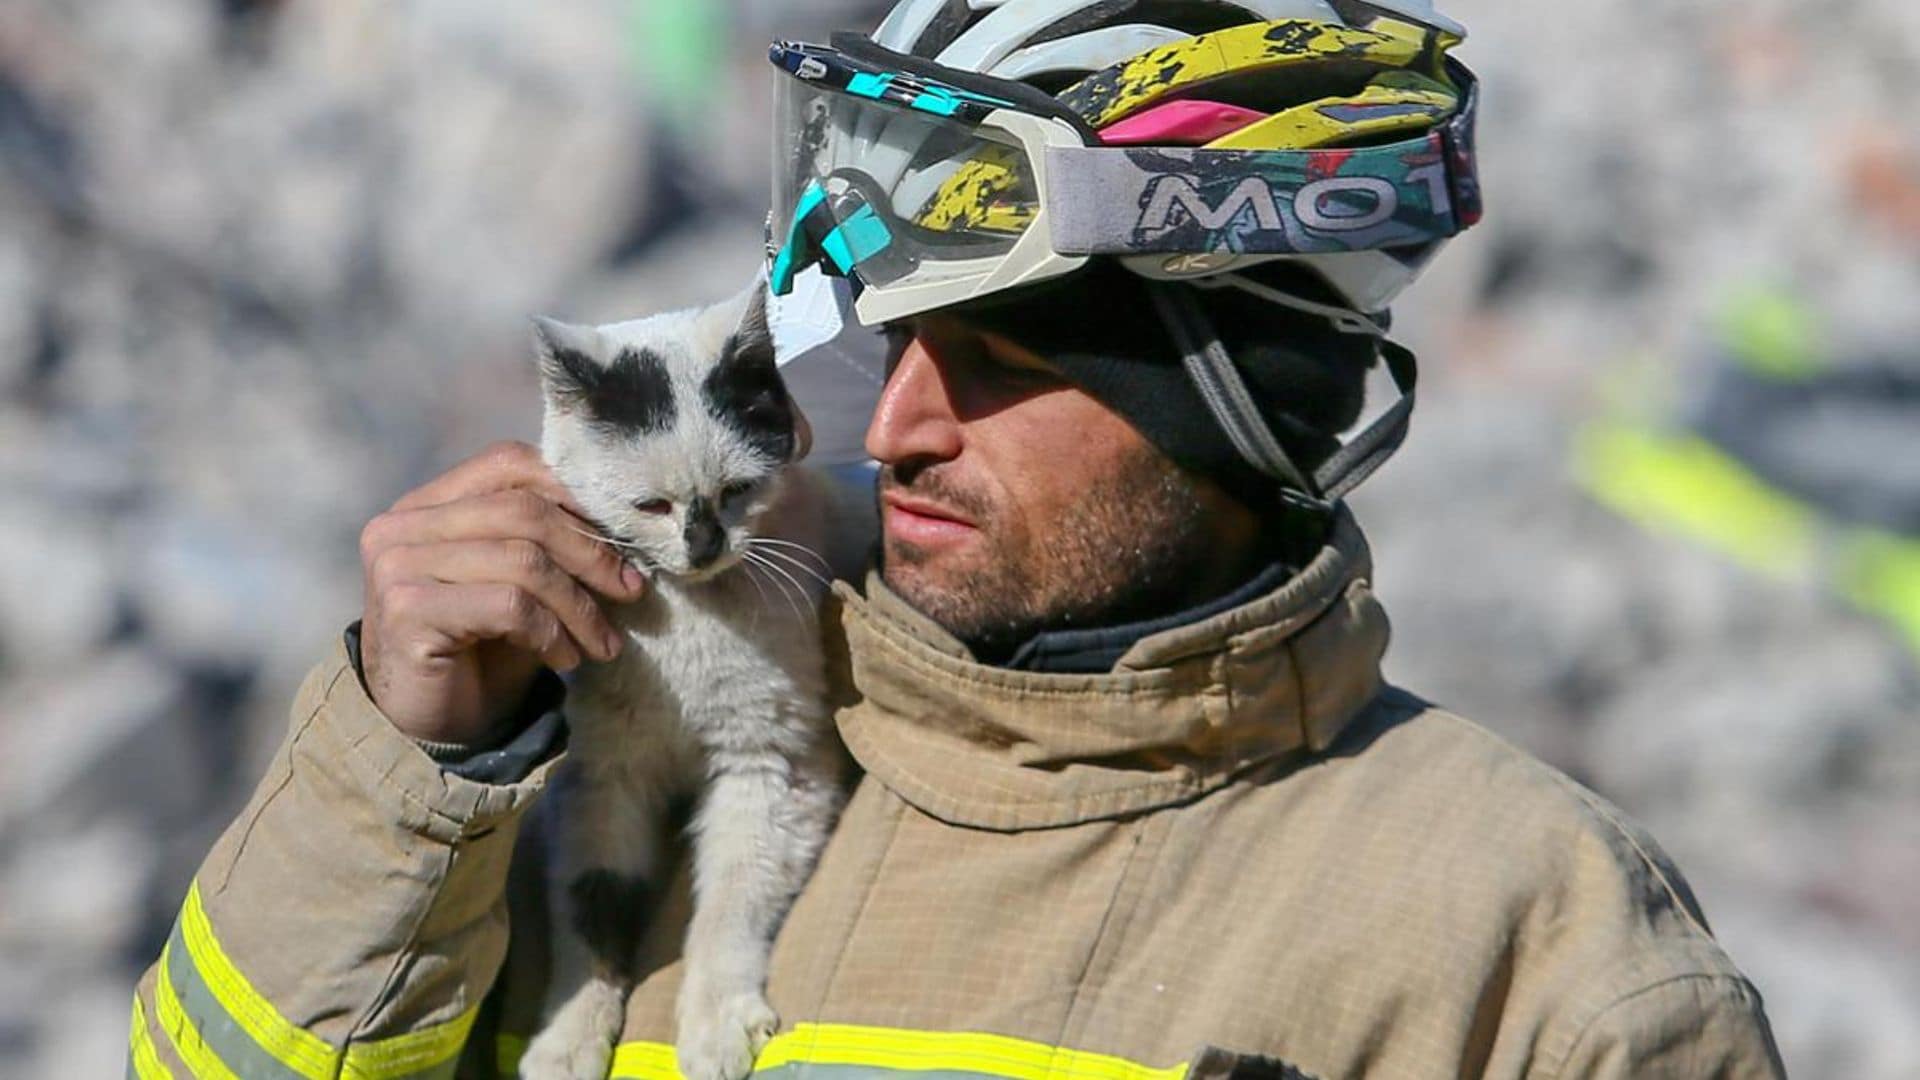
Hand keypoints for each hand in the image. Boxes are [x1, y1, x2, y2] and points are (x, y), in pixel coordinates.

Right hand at [357, 441, 646, 744]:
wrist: (430, 728)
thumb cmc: (481, 650)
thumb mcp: (520, 583)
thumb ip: (550, 541)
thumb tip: (628, 519)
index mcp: (428, 504)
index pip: (510, 464)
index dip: (574, 491)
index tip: (624, 535)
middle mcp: (402, 525)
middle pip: (523, 510)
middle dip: (591, 552)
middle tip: (631, 591)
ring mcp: (396, 565)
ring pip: (523, 560)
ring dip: (579, 606)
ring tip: (604, 642)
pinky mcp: (406, 611)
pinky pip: (509, 605)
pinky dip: (551, 632)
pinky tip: (565, 658)